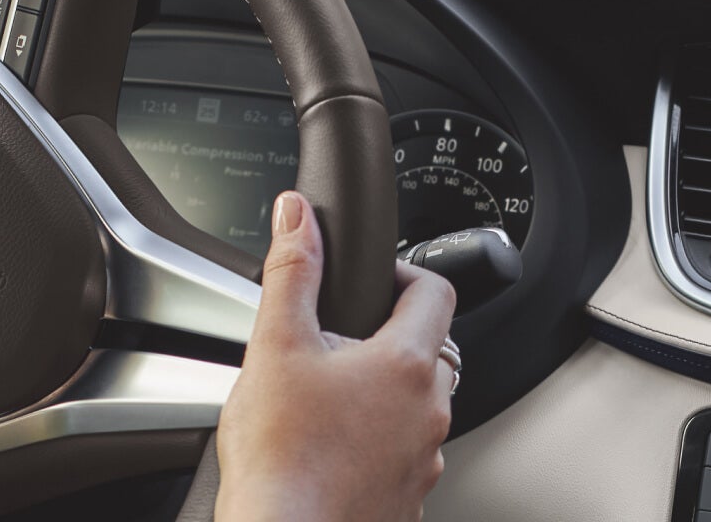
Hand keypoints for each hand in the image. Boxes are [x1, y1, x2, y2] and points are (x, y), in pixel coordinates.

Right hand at [218, 192, 459, 520]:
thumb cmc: (281, 459)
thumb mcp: (275, 347)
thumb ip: (292, 273)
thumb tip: (298, 217)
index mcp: (406, 365)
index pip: (435, 291)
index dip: (402, 274)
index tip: (370, 281)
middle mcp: (429, 413)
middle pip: (426, 352)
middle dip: (385, 341)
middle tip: (333, 348)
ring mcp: (424, 460)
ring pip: (414, 409)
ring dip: (381, 397)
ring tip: (324, 404)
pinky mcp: (408, 499)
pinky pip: (402, 456)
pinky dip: (375, 446)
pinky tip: (330, 451)